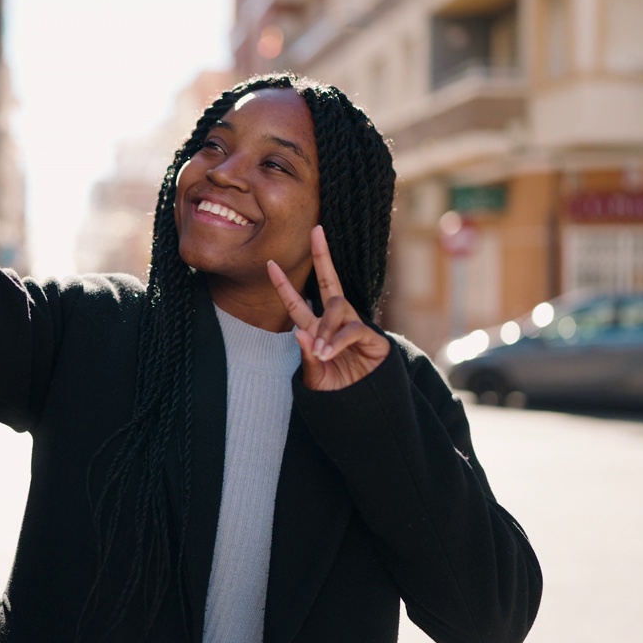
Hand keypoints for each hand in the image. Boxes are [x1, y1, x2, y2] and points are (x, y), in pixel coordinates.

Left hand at [267, 225, 390, 390]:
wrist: (363, 411)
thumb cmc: (337, 394)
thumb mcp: (314, 379)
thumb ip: (306, 357)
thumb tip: (300, 331)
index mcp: (316, 331)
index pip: (297, 304)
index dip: (284, 285)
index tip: (269, 264)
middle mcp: (335, 323)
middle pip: (329, 282)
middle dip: (322, 256)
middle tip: (316, 231)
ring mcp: (355, 327)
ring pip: (337, 308)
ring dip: (325, 329)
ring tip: (320, 353)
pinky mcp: (373, 337)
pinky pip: (352, 328)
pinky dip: (338, 340)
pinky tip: (328, 352)